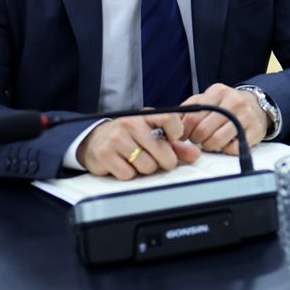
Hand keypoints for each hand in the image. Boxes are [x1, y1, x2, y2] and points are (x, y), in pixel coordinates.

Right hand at [76, 113, 200, 179]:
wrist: (95, 140)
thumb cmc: (129, 137)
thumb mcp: (151, 134)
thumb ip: (175, 145)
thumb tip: (195, 154)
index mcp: (145, 115)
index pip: (170, 118)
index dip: (177, 132)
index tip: (173, 140)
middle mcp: (130, 124)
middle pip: (161, 151)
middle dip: (163, 161)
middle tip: (156, 159)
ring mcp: (116, 139)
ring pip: (146, 165)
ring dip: (145, 169)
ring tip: (137, 161)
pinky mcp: (105, 154)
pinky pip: (128, 174)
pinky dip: (129, 174)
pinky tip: (124, 165)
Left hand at [179, 83, 268, 154]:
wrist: (256, 105)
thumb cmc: (224, 105)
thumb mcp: (206, 100)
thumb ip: (188, 109)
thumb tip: (172, 123)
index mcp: (218, 91)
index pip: (193, 117)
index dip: (185, 131)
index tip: (185, 135)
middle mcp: (234, 101)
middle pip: (203, 130)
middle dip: (196, 140)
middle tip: (197, 139)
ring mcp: (246, 116)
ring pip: (217, 140)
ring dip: (209, 146)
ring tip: (209, 142)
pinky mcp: (255, 130)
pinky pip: (233, 148)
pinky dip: (226, 150)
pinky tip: (226, 143)